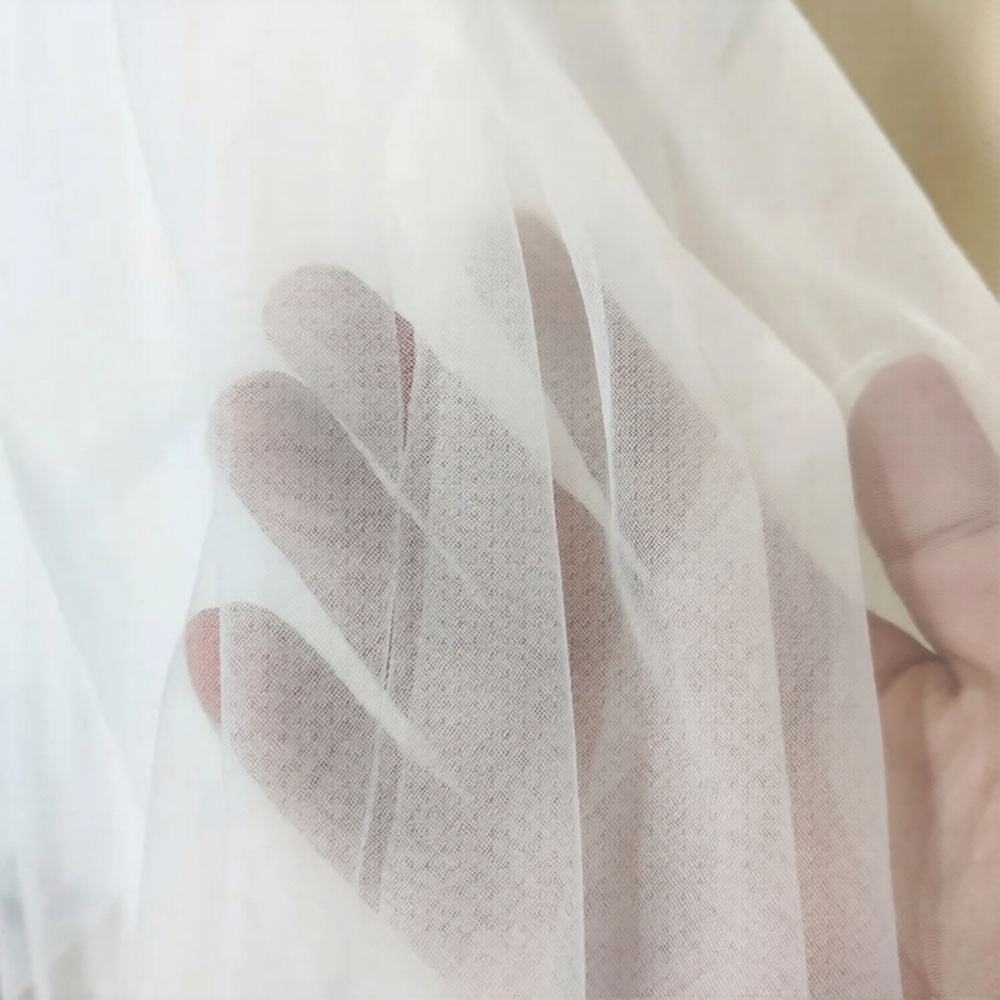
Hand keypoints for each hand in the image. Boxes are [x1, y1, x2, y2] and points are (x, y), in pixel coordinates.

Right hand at [185, 233, 997, 994]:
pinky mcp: (518, 920)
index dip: (585, 351)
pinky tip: (224, 654)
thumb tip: (900, 379)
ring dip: (337, 545)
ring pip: (432, 653)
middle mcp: (649, 694)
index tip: (508, 247)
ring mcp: (572, 801)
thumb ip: (967, 545)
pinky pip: (397, 832)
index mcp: (770, 632)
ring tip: (250, 429)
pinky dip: (310, 754)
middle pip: (509, 531)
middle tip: (314, 311)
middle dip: (414, 418)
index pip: (655, 459)